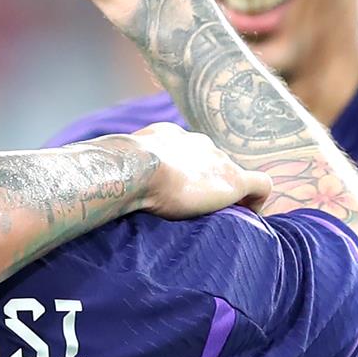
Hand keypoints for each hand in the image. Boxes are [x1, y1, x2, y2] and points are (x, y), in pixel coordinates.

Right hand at [123, 122, 270, 217]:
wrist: (137, 168)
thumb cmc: (119, 171)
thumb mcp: (114, 166)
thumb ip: (117, 171)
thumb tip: (97, 185)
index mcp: (168, 137)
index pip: (185, 153)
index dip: (186, 174)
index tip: (179, 192)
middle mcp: (197, 142)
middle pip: (212, 163)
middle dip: (208, 184)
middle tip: (197, 210)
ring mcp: (218, 160)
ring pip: (233, 175)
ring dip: (228, 195)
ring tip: (219, 219)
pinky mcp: (234, 179)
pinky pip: (261, 186)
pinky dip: (257, 202)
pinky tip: (247, 219)